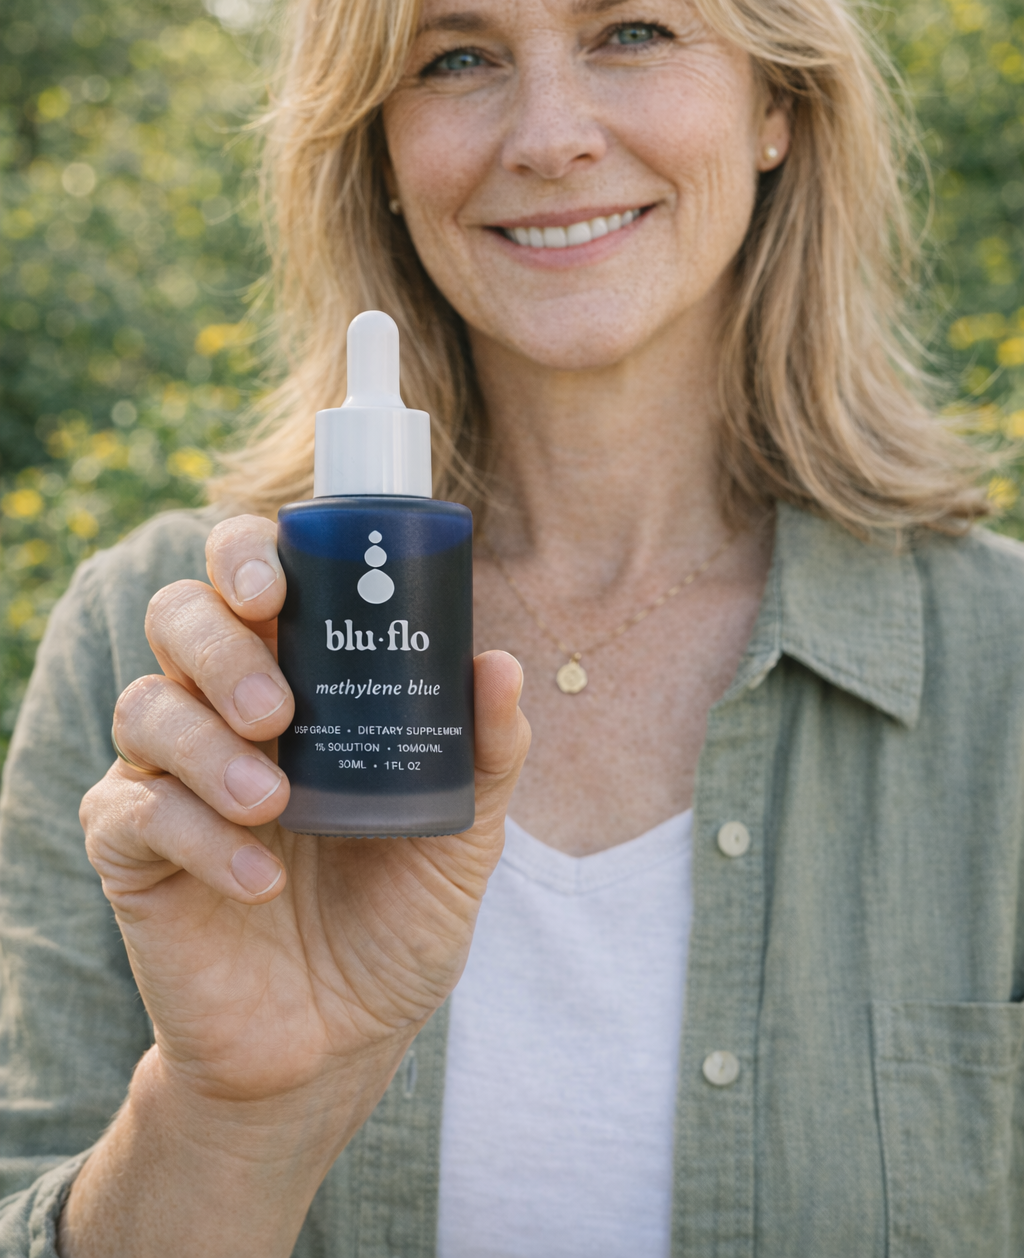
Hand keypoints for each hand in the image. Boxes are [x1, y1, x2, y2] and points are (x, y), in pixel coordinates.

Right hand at [81, 513, 529, 1119]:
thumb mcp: (462, 839)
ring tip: (275, 802)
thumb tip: (499, 664)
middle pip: (180, 619)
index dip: (247, 556)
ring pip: (146, 706)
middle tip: (278, 706)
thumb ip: (485, 754)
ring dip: (208, 746)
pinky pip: (135, 811)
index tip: (278, 584)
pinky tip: (259, 880)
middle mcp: (223, 711)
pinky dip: (198, 837)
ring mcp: (169, 776)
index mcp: (298, 682)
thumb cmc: (396, 918)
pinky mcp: (131, 851)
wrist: (340, 1042)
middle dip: (221, 646)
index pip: (250, 581)